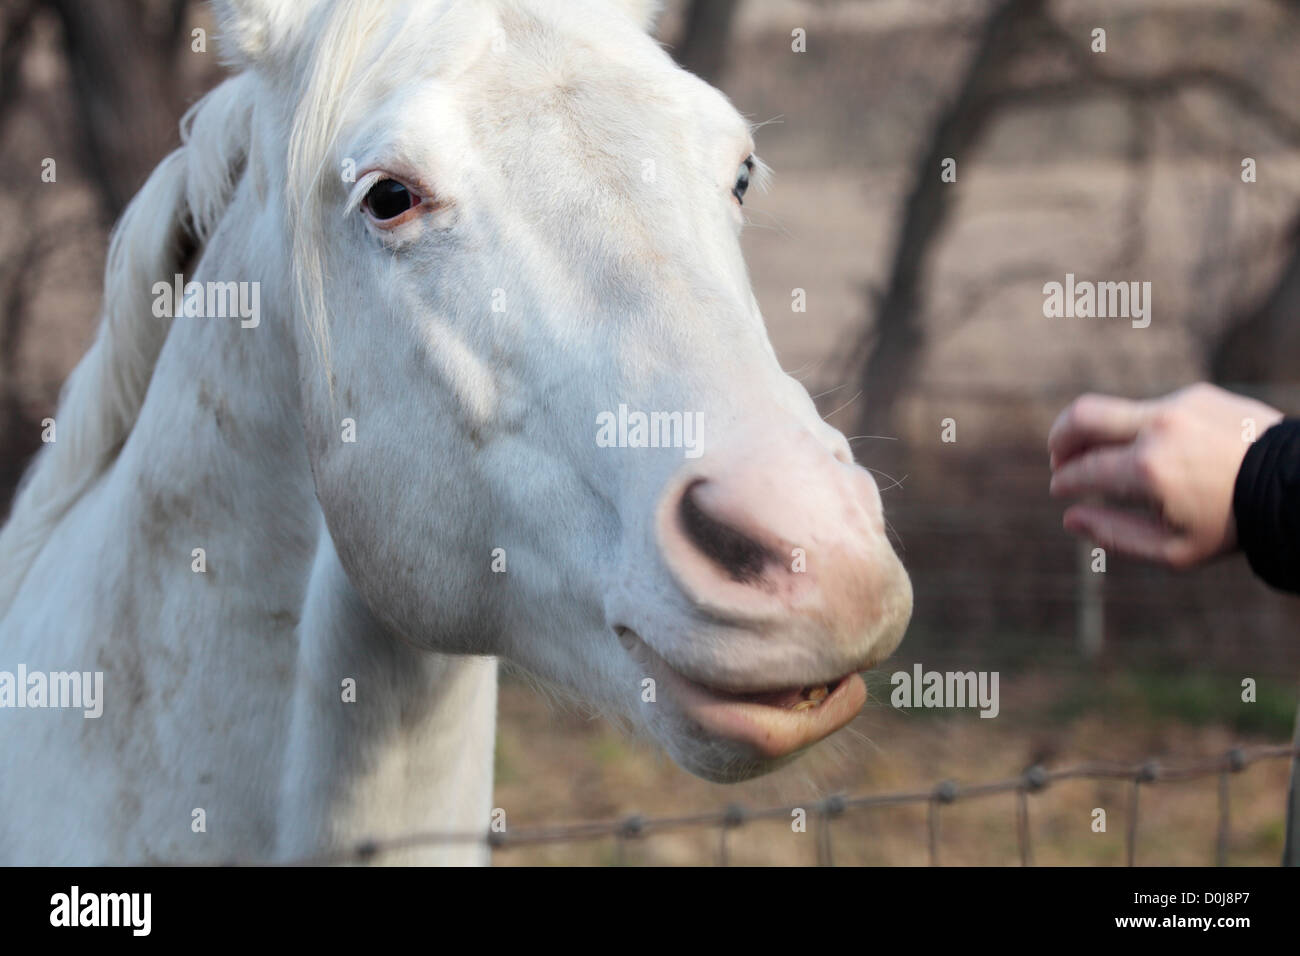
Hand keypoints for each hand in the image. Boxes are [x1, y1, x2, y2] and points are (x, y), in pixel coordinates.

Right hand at [1048, 383, 1282, 568]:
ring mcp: (1176, 406)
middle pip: (1081, 416)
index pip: (1082, 469)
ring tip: (1106, 455)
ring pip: (1117, 411)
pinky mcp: (1195, 394)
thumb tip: (1071, 519)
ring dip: (1102, 433)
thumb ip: (1115, 536)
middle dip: (1060, 438)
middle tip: (1059, 458)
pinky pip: (1154, 410)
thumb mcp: (1174, 551)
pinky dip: (1145, 430)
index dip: (1064, 482)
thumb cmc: (1233, 525)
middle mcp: (1156, 428)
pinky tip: (1163, 451)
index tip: (1059, 490)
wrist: (1295, 484)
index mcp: (1146, 469)